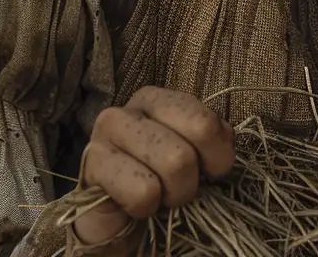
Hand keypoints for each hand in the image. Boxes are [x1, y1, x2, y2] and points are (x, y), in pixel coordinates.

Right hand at [71, 86, 234, 253]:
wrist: (115, 217)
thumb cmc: (157, 179)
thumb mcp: (195, 154)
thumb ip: (214, 138)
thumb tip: (225, 142)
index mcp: (158, 99)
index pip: (205, 123)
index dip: (217, 158)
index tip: (208, 172)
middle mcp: (130, 108)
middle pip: (186, 151)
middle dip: (189, 182)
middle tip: (175, 188)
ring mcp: (106, 133)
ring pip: (172, 165)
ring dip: (170, 195)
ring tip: (156, 194)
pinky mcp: (92, 165)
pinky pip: (142, 192)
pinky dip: (145, 208)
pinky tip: (132, 204)